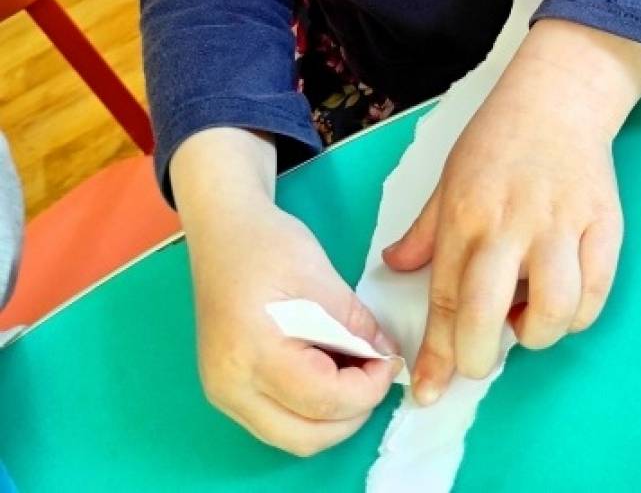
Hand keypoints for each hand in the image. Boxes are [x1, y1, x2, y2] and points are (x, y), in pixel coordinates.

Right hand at [172, 129, 400, 455]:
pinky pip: (277, 421)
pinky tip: (328, 374)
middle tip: (376, 373)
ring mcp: (223, 394)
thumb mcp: (321, 277)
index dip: (368, 388)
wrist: (223, 230)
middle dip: (353, 414)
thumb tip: (385, 357)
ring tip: (354, 373)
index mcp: (253, 351)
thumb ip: (356, 324)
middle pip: (306, 437)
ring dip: (332, 417)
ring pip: (292, 437)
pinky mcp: (227, 391)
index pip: (323, 400)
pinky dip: (310, 410)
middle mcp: (230, 386)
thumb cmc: (268, 244)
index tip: (390, 361)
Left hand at [382, 19, 640, 404]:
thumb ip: (425, 231)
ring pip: (554, 311)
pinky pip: (595, 294)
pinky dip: (577, 313)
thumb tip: (393, 267)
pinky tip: (561, 299)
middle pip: (490, 313)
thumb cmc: (496, 141)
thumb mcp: (448, 179)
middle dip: (480, 356)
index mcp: (466, 215)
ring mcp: (562, 226)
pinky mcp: (605, 227)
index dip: (438, 353)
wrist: (558, 98)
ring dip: (536, 332)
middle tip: (481, 358)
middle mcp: (511, 224)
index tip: (430, 390)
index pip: (447, 297)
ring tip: (524, 315)